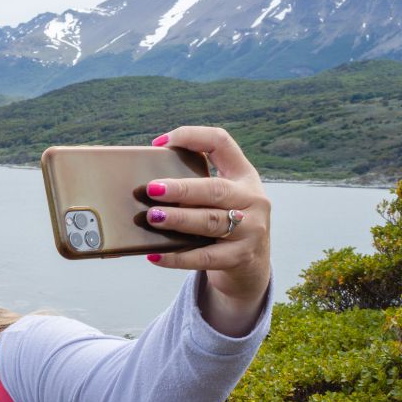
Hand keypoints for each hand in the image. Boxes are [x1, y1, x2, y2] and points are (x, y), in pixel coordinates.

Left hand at [145, 126, 271, 336]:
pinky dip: (178, 257)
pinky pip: (204, 257)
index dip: (192, 136)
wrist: (252, 265)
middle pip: (216, 190)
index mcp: (244, 176)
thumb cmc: (226, 224)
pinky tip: (155, 255)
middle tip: (152, 189)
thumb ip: (197, 186)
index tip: (160, 144)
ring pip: (211, 222)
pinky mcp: (240, 257)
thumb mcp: (223, 199)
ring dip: (179, 219)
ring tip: (153, 217)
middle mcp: (253, 199)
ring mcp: (251, 230)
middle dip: (182, 189)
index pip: (221, 143)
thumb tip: (148, 184)